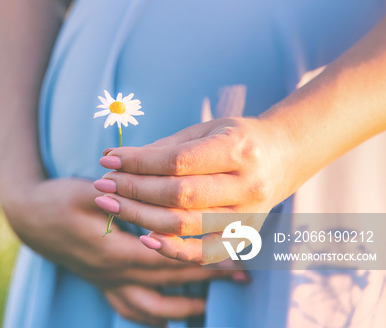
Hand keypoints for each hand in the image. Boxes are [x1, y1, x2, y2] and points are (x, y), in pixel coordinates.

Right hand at [0, 177, 246, 323]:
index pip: (168, 258)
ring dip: (184, 308)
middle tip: (241, 276)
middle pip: (169, 283)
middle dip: (206, 280)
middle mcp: (114, 274)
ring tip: (211, 305)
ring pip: (151, 308)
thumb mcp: (84, 191)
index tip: (233, 253)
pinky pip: (132, 310)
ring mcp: (107, 283)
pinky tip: (173, 317)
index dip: (202, 257)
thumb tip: (155, 195)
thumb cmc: (56, 200)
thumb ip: (119, 196)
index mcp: (113, 251)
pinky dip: (155, 317)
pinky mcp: (102, 283)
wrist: (28, 218)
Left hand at [93, 117, 293, 263]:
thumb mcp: (202, 131)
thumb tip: (111, 157)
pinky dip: (172, 250)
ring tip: (111, 204)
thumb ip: (160, 148)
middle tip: (103, 184)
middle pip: (179, 195)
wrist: (283, 158)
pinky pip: (204, 254)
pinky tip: (144, 238)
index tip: (108, 160)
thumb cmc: (233, 140)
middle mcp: (246, 185)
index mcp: (237, 151)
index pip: (177, 162)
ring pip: (185, 224)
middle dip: (133, 190)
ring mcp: (247, 216)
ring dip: (141, 216)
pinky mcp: (244, 237)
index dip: (138, 163)